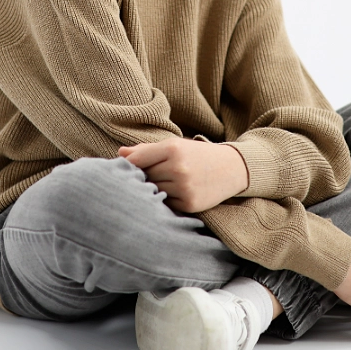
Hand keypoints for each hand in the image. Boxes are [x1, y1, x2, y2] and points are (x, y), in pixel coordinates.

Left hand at [117, 137, 248, 212]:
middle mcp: (178, 168)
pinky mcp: (190, 204)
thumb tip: (119, 153)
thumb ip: (146, 150)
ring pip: (154, 191)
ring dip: (154, 189)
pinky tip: (175, 192)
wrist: (231, 168)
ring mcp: (184, 187)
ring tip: (164, 183)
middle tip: (150, 175)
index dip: (130, 164)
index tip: (127, 167)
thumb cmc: (197, 154)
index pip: (138, 159)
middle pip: (145, 177)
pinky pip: (166, 204)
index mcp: (173, 149)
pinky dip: (167, 199)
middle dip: (144, 177)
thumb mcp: (175, 145)